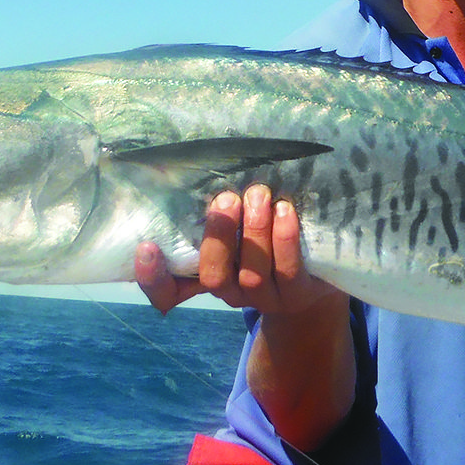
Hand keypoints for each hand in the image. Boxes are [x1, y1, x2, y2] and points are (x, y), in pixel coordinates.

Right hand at [135, 184, 346, 317]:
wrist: (317, 274)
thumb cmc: (266, 239)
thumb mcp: (238, 228)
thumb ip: (217, 212)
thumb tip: (198, 166)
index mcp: (206, 277)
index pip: (167, 292)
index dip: (153, 277)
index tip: (147, 246)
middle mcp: (231, 293)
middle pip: (214, 277)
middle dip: (218, 236)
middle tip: (226, 199)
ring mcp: (265, 298)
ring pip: (252, 273)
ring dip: (254, 231)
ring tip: (258, 195)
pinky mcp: (298, 295)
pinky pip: (288, 271)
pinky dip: (284, 238)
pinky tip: (285, 210)